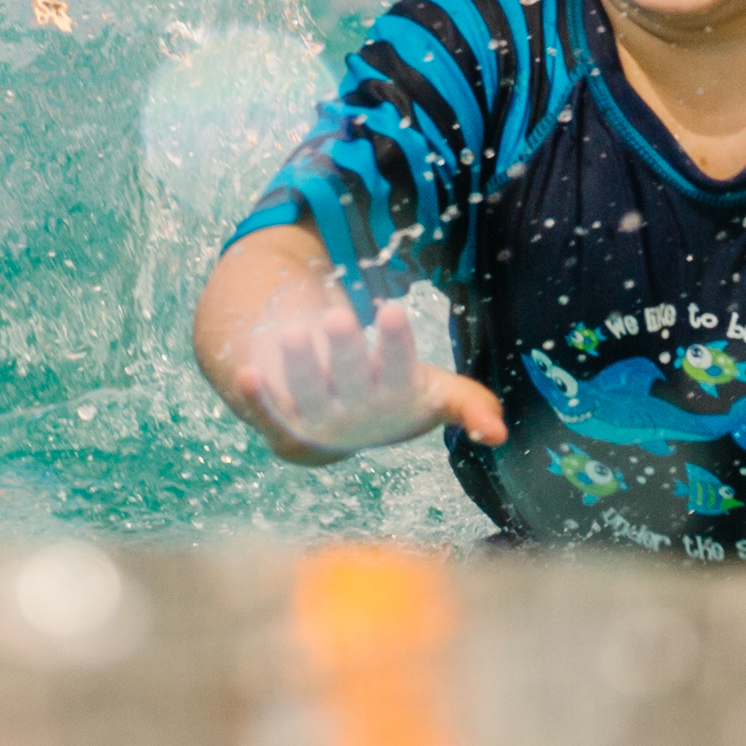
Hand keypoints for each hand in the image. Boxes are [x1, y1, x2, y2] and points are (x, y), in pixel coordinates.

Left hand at [226, 282, 504, 461]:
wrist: (334, 425)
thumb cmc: (391, 393)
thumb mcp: (433, 393)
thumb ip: (468, 404)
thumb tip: (499, 433)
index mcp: (395, 402)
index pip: (398, 374)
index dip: (394, 347)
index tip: (392, 312)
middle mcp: (355, 416)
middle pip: (350, 383)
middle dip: (345, 352)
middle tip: (338, 315)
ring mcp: (315, 421)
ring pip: (306, 396)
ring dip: (299, 368)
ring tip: (293, 331)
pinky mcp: (278, 422)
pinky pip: (265, 413)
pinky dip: (255, 397)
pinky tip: (246, 372)